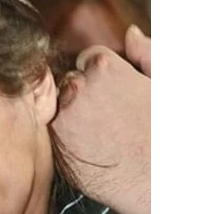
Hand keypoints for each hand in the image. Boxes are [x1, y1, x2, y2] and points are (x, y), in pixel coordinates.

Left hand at [53, 27, 152, 213]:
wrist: (152, 178)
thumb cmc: (155, 132)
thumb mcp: (159, 84)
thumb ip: (146, 54)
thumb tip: (131, 35)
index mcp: (102, 67)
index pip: (86, 59)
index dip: (99, 76)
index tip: (109, 93)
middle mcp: (76, 89)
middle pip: (69, 83)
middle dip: (82, 94)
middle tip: (104, 116)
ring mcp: (63, 119)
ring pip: (58, 107)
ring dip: (71, 116)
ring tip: (98, 133)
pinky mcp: (56, 146)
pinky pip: (54, 134)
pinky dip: (66, 138)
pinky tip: (89, 147)